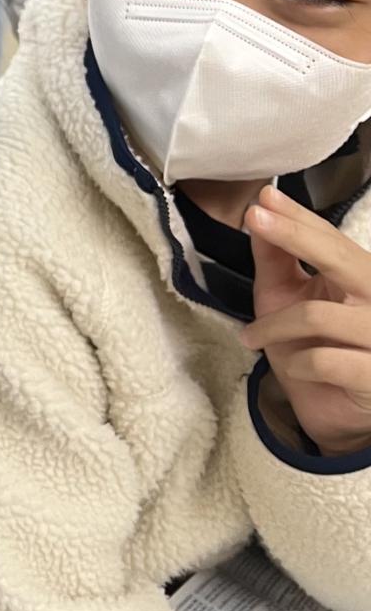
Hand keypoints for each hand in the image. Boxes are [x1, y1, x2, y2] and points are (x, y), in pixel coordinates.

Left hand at [241, 185, 370, 456]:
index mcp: (361, 277)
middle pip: (343, 260)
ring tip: (250, 337)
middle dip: (296, 236)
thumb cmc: (312, 347)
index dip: (297, 218)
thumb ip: (277, 260)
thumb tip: (259, 212)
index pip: (332, 239)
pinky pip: (328, 362)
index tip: (262, 198)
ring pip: (319, 315)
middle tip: (254, 219)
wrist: (337, 412)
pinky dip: (298, 364)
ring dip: (273, 327)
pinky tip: (289, 367)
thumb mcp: (285, 298)